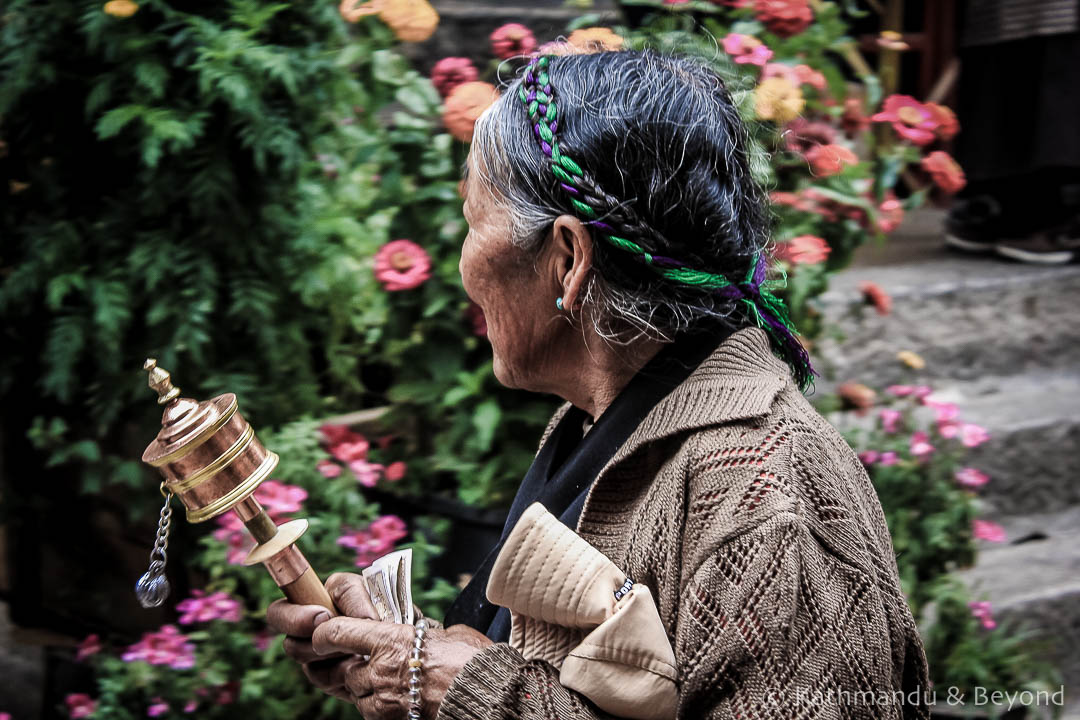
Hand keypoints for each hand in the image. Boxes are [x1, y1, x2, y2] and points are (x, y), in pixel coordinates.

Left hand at [267, 573, 492, 718]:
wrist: (487, 696)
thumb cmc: (472, 660)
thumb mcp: (444, 633)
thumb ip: (420, 632)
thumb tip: (418, 631)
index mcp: (390, 640)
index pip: (336, 633)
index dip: (323, 634)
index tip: (320, 634)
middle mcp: (380, 671)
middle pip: (341, 671)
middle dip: (345, 668)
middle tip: (355, 661)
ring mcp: (384, 701)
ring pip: (355, 695)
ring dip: (362, 688)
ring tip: (382, 681)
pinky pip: (370, 713)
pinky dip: (376, 706)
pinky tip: (394, 699)